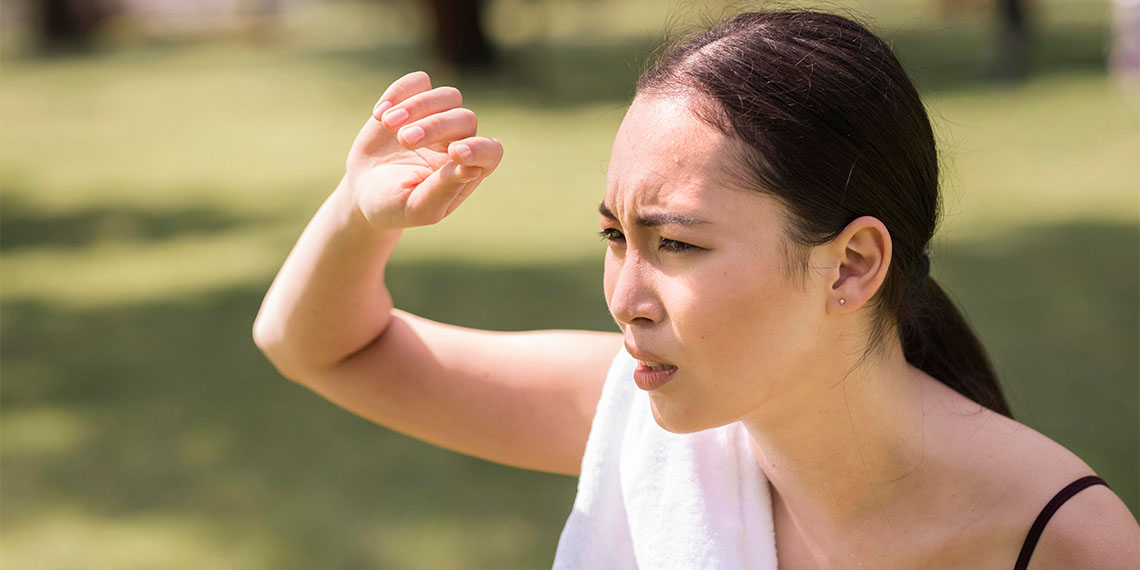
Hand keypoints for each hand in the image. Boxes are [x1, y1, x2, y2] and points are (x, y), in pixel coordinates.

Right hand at [344, 71, 503, 228]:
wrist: (363, 188)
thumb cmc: (393, 205)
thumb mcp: (415, 207)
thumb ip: (442, 191)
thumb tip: (471, 168)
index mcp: (468, 170)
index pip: (490, 153)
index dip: (479, 149)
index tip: (454, 153)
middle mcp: (460, 140)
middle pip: (465, 119)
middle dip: (437, 126)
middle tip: (405, 140)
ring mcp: (439, 117)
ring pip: (448, 96)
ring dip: (419, 106)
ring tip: (388, 123)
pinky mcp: (414, 100)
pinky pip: (419, 81)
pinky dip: (400, 92)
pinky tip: (379, 115)